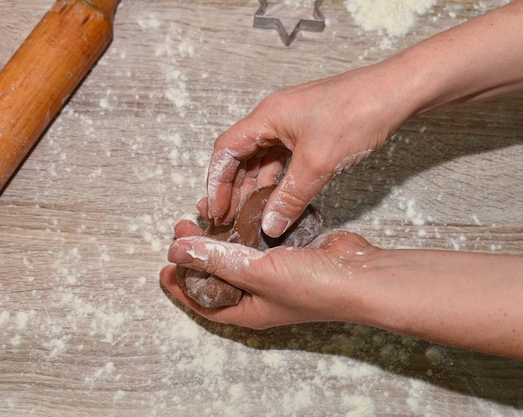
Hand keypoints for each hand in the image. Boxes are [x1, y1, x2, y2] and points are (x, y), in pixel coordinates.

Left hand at [160, 211, 376, 329]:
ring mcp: (274, 273)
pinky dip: (244, 227)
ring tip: (203, 216)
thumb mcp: (257, 274)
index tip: (163, 265)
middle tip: (181, 229)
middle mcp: (258, 294)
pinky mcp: (287, 253)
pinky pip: (258, 240)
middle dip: (197, 254)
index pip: (203, 302)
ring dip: (219, 237)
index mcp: (247, 310)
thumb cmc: (314, 287)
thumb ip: (218, 261)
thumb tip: (178, 250)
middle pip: (217, 275)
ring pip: (236, 255)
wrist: (359, 275)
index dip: (180, 285)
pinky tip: (236, 211)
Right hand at [205, 66, 414, 236]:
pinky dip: (277, 179)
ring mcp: (292, 123)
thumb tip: (270, 224)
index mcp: (267, 116)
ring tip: (252, 214)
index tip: (215, 209)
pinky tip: (279, 198)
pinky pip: (283, 158)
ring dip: (255, 186)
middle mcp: (274, 117)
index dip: (216, 183)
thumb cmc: (359, 111)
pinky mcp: (309, 130)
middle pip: (241, 156)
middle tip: (231, 219)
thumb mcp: (319, 163)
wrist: (397, 92)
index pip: (226, 151)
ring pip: (262, 159)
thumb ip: (290, 197)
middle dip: (234, 189)